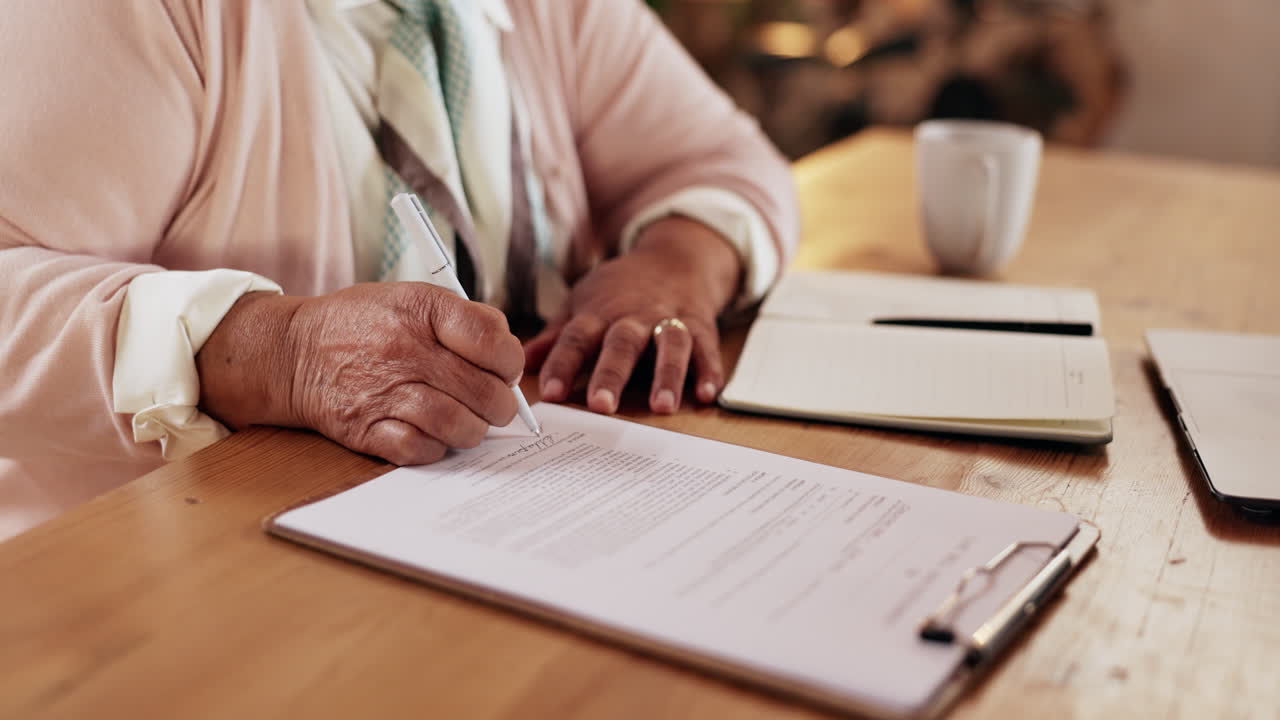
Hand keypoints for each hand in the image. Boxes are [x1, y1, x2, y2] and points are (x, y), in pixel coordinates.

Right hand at [196, 283, 523, 464]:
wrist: (292, 352)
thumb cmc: (362, 324)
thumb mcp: (411, 298)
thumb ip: (465, 319)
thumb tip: (508, 354)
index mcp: (422, 310)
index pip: (493, 340)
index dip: (509, 361)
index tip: (503, 368)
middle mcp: (405, 350)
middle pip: (484, 392)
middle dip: (499, 405)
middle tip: (492, 404)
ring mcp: (385, 392)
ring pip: (460, 426)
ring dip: (472, 430)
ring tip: (466, 421)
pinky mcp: (366, 429)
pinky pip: (422, 450)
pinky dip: (436, 447)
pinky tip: (431, 433)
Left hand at [524, 216, 741, 414]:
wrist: (674, 258)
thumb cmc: (620, 290)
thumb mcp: (583, 302)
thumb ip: (557, 335)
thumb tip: (522, 359)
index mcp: (600, 313)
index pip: (576, 338)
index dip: (562, 364)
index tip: (550, 393)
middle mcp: (635, 317)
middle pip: (622, 344)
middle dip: (612, 375)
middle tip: (602, 406)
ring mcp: (670, 320)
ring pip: (669, 346)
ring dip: (667, 375)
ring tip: (662, 406)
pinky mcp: (701, 327)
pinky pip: (706, 350)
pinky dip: (709, 371)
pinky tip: (707, 394)